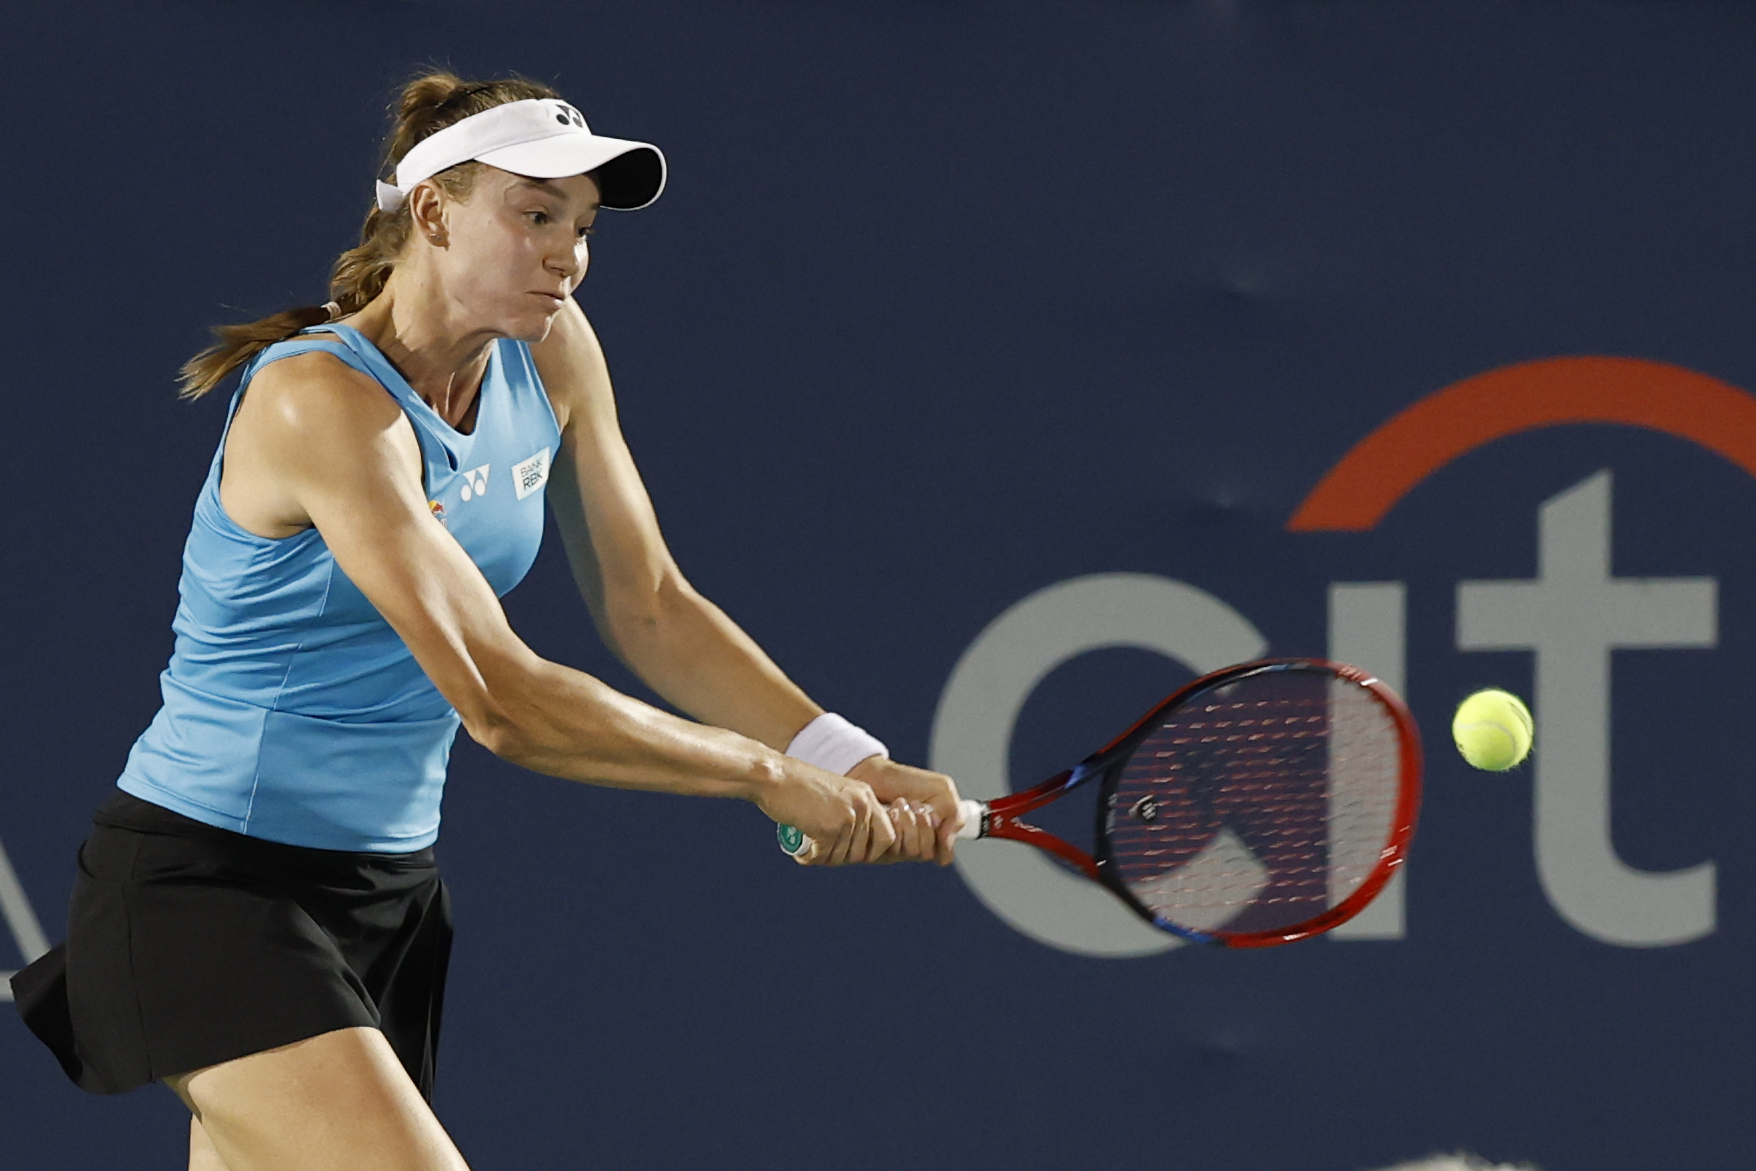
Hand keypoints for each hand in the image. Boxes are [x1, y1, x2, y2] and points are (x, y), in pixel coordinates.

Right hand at [755, 759, 896, 866]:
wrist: (775, 776)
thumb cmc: (799, 787)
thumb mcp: (837, 795)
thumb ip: (853, 815)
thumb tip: (862, 852)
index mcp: (867, 796)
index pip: (888, 837)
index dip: (871, 852)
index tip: (849, 852)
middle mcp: (862, 806)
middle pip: (863, 853)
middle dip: (842, 857)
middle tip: (822, 851)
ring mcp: (847, 817)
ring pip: (842, 857)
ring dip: (824, 858)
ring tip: (809, 848)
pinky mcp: (828, 828)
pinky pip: (823, 857)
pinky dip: (809, 857)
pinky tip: (800, 849)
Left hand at [847, 756, 963, 865]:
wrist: (877, 775)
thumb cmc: (908, 782)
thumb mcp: (942, 790)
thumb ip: (954, 815)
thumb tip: (947, 843)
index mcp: (934, 839)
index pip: (943, 855)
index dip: (940, 834)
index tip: (933, 812)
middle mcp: (916, 847)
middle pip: (927, 853)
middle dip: (923, 824)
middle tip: (915, 804)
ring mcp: (898, 850)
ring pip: (913, 850)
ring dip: (909, 821)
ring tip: (901, 803)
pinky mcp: (880, 847)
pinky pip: (894, 848)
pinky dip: (896, 822)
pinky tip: (890, 810)